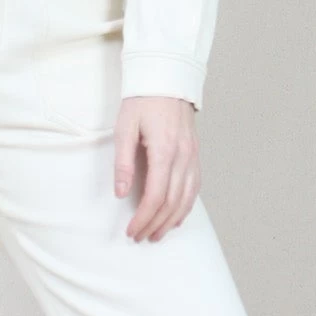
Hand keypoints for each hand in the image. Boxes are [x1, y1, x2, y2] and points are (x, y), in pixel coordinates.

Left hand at [114, 96, 199, 240]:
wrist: (167, 78)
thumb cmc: (142, 101)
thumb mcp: (125, 127)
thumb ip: (123, 162)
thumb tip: (120, 193)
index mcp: (164, 150)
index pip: (155, 195)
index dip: (143, 217)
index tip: (131, 230)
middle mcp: (183, 156)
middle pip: (171, 202)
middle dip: (155, 223)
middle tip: (141, 237)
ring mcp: (192, 155)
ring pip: (187, 198)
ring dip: (172, 220)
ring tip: (158, 234)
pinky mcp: (195, 153)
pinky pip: (195, 186)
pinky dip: (186, 206)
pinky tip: (177, 216)